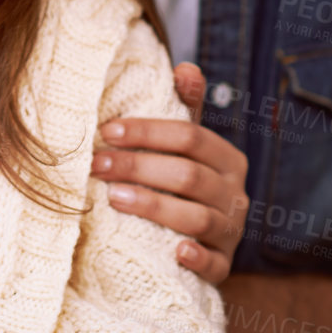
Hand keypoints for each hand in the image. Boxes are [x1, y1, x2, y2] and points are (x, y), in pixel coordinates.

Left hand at [91, 62, 247, 284]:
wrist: (200, 240)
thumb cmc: (182, 181)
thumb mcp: (186, 145)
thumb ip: (185, 106)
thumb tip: (185, 66)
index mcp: (227, 158)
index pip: (190, 136)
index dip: (147, 132)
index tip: (106, 132)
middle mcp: (236, 194)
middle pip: (188, 175)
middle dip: (137, 168)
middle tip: (95, 166)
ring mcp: (231, 232)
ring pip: (196, 217)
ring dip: (153, 206)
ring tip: (111, 198)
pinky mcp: (223, 266)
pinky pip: (214, 264)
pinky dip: (196, 257)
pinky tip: (175, 251)